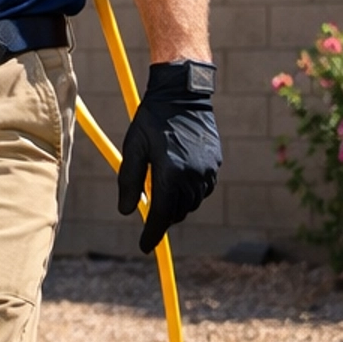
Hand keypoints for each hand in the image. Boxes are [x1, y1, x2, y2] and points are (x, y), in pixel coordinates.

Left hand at [117, 61, 221, 252]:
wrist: (183, 94)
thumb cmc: (152, 119)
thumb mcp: (133, 148)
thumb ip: (130, 181)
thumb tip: (127, 211)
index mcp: (171, 174)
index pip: (162, 216)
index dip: (151, 234)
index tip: (143, 246)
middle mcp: (193, 176)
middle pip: (176, 212)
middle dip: (162, 217)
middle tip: (148, 208)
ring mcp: (207, 171)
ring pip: (190, 203)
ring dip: (176, 203)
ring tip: (161, 185)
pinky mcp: (215, 164)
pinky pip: (201, 189)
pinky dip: (188, 191)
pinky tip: (177, 177)